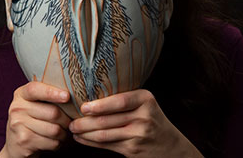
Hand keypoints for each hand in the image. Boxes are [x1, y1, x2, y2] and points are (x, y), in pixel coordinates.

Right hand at [0, 81, 71, 157]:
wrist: (15, 145)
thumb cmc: (30, 119)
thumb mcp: (33, 103)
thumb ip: (46, 95)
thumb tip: (71, 93)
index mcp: (21, 94)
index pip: (35, 90)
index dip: (52, 92)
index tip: (66, 96)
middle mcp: (17, 108)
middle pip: (52, 112)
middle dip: (66, 119)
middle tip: (69, 121)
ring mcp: (19, 125)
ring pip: (54, 129)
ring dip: (63, 133)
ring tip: (62, 132)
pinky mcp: (24, 141)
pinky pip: (52, 142)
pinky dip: (58, 143)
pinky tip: (54, 140)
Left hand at [68, 89, 202, 157]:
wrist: (171, 147)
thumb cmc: (151, 119)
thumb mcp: (145, 103)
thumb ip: (125, 99)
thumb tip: (91, 93)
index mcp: (145, 99)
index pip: (120, 101)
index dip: (100, 105)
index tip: (83, 107)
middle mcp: (144, 116)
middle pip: (108, 120)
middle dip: (85, 122)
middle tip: (70, 121)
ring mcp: (139, 135)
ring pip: (105, 134)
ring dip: (85, 133)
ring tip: (73, 129)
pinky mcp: (133, 150)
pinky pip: (107, 145)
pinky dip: (91, 143)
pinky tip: (81, 139)